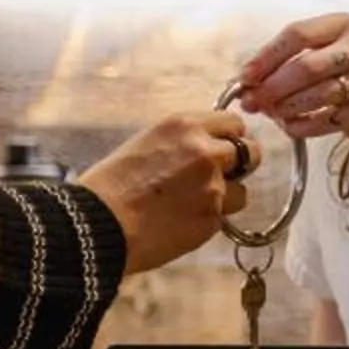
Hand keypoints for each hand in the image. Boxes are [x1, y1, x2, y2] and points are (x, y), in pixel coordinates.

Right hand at [75, 110, 252, 272]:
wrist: (98, 225)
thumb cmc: (111, 185)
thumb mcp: (147, 143)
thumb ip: (184, 142)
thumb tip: (209, 147)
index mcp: (186, 126)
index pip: (233, 123)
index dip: (229, 138)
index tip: (222, 149)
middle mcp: (206, 152)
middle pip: (251, 153)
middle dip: (239, 166)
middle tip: (220, 177)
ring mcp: (213, 187)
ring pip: (241, 192)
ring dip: (225, 198)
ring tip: (191, 205)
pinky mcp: (212, 219)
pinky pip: (223, 218)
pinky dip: (208, 221)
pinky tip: (180, 223)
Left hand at [239, 14, 348, 140]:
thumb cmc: (345, 67)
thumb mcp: (325, 48)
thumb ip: (286, 59)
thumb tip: (243, 82)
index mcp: (343, 24)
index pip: (298, 34)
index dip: (266, 57)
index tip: (245, 76)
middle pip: (306, 67)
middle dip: (272, 87)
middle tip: (251, 101)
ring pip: (317, 96)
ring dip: (285, 107)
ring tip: (271, 112)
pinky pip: (326, 121)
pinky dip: (301, 126)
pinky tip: (290, 125)